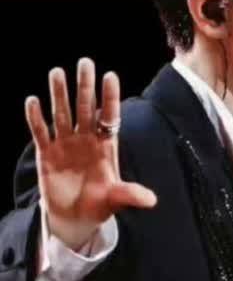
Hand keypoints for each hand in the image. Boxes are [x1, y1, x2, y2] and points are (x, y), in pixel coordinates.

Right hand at [26, 60, 156, 250]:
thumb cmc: (99, 204)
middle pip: (86, 108)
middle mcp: (86, 140)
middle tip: (85, 62)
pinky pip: (41, 132)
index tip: (111, 76)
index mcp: (106, 146)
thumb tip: (152, 201)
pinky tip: (33, 100)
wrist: (76, 218)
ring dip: (59, 94)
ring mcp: (66, 145)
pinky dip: (36, 118)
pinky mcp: (47, 154)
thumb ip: (131, 195)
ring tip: (57, 71)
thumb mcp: (116, 199)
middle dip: (85, 86)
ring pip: (62, 114)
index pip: (109, 116)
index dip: (109, 97)